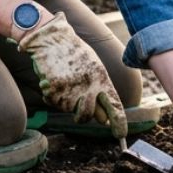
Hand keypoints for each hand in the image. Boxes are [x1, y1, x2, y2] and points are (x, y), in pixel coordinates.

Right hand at [18, 13, 126, 138]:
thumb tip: (105, 118)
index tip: (120, 135)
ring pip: (70, 110)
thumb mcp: (93, 65)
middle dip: (85, 116)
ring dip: (66, 103)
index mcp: (101, 77)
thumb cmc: (73, 51)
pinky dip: (52, 96)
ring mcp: (70, 88)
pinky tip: (53, 81)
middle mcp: (87, 84)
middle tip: (80, 110)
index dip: (119, 122)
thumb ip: (100, 89)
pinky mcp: (54, 89)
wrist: (51, 38)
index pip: (114, 105)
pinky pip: (53, 103)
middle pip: (90, 115)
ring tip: (64, 86)